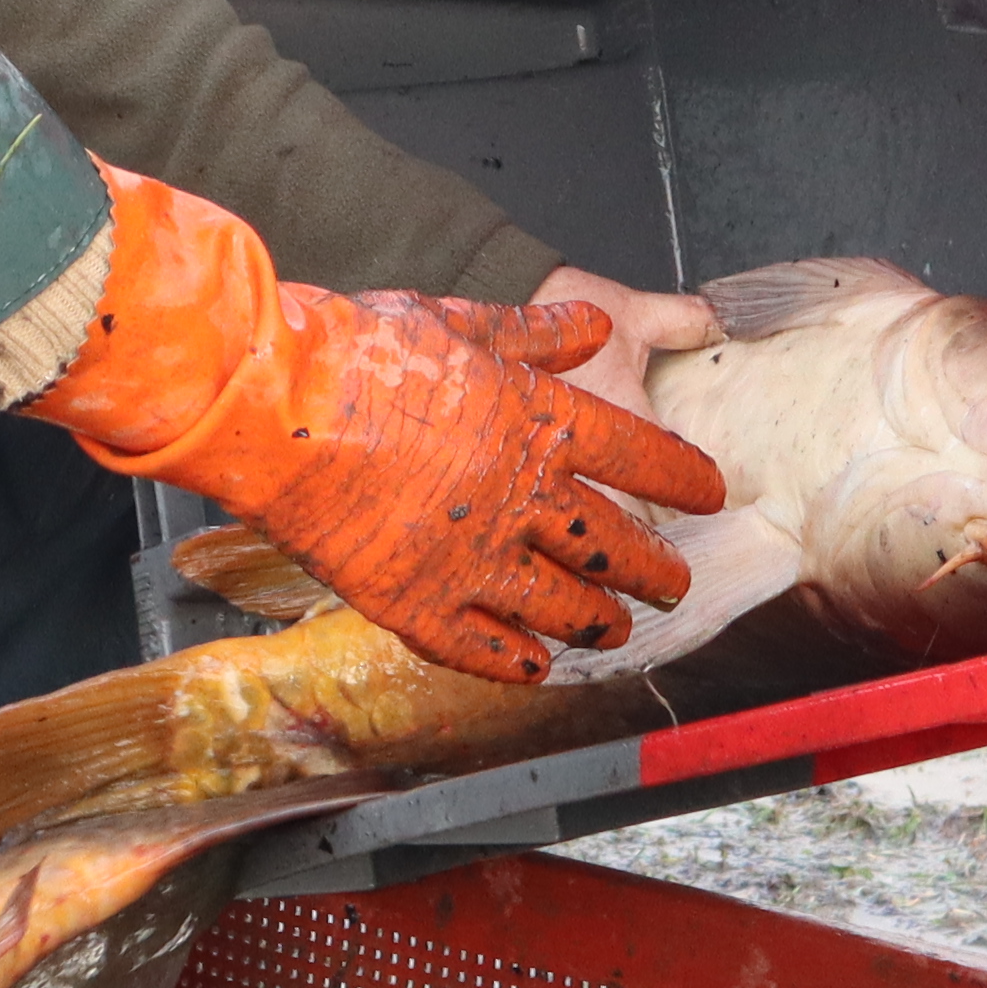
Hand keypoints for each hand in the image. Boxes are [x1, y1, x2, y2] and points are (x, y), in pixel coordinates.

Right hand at [18, 173, 730, 676]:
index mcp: (540, 422)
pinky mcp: (416, 603)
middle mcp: (523, 499)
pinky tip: (534, 669)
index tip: (711, 491)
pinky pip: (480, 646)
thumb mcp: (456, 318)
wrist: (274, 409)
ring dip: (596, 622)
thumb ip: (532, 331)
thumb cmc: (357, 351)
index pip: (641, 455)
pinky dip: (513, 662)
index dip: (682, 476)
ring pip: (559, 606)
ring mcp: (472, 559)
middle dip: (652, 568)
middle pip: (611, 545)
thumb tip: (591, 326)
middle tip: (673, 585)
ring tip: (616, 630)